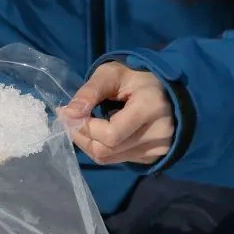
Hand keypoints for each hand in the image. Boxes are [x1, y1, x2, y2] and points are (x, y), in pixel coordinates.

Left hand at [60, 62, 174, 164]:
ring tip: (85, 125)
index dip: (84, 128)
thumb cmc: (137, 76)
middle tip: (70, 121)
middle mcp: (159, 133)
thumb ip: (89, 92)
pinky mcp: (153, 156)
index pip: (111, 134)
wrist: (166, 89)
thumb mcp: (111, 74)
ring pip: (109, 158)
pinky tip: (102, 132)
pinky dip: (103, 148)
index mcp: (151, 108)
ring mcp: (158, 148)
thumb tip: (69, 115)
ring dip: (89, 143)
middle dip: (82, 137)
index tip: (67, 113)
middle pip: (107, 150)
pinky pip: (118, 159)